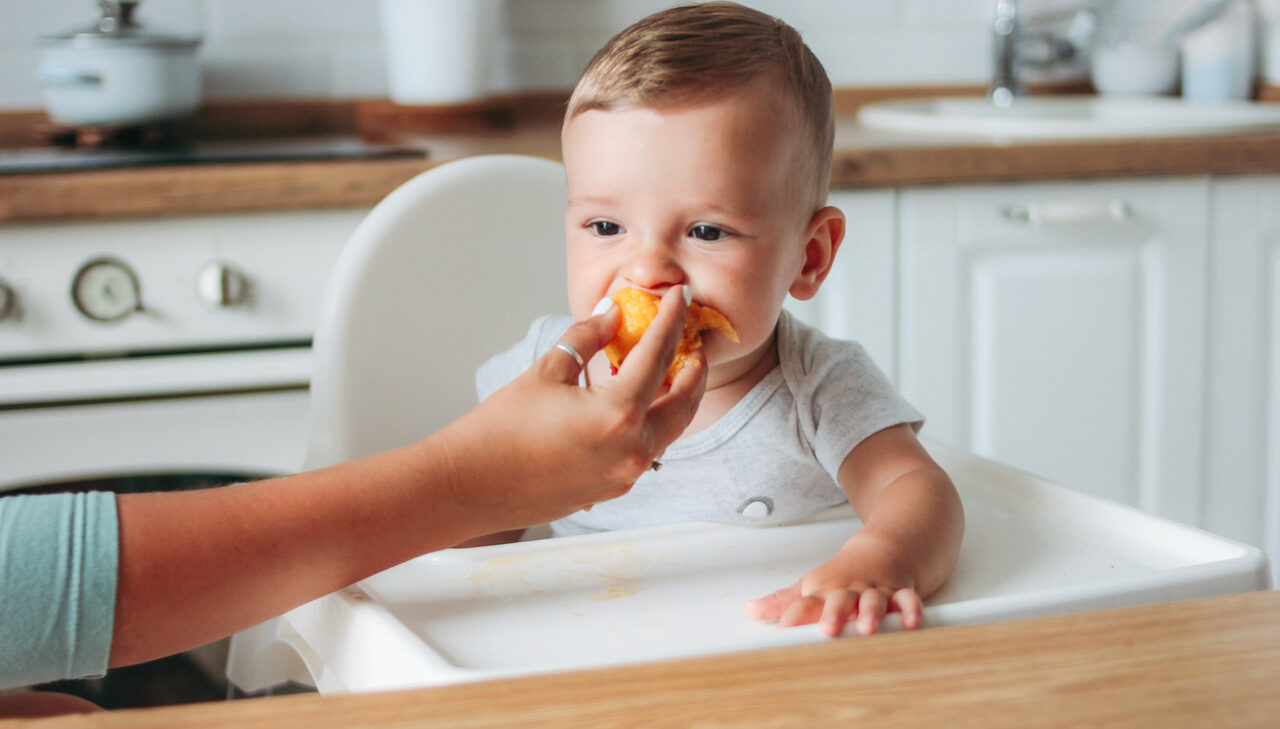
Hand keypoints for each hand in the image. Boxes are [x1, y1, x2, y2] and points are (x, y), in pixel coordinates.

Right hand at [438, 285, 705, 532]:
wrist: (469, 487)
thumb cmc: (498, 432)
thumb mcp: (547, 371)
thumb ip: (588, 338)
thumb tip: (612, 314)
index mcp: (618, 414)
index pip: (658, 355)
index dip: (671, 320)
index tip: (680, 298)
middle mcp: (632, 449)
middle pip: (683, 402)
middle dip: (693, 368)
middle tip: (693, 342)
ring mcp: (625, 474)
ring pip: (670, 430)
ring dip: (677, 398)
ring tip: (674, 372)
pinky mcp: (612, 488)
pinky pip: (647, 449)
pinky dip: (652, 422)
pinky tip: (639, 405)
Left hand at [744, 542, 922, 636]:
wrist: (881, 550)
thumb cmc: (842, 576)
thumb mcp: (811, 585)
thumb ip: (782, 602)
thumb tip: (750, 611)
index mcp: (823, 591)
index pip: (804, 604)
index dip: (792, 618)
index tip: (782, 633)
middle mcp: (848, 591)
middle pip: (838, 600)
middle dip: (833, 614)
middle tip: (827, 629)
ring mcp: (875, 591)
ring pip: (873, 601)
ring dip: (870, 613)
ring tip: (867, 629)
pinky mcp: (899, 592)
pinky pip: (907, 600)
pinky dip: (911, 609)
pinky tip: (912, 623)